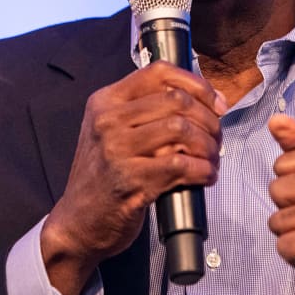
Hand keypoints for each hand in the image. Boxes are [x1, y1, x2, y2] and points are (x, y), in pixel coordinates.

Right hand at [41, 61, 225, 294]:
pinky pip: (181, 166)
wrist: (77, 221)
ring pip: (182, 130)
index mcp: (106, 101)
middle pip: (176, 101)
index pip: (159, 72)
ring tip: (212, 158)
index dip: (197, 84)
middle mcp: (108, 121)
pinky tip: (206, 175)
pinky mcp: (131, 181)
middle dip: (209, 119)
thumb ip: (145, 112)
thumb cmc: (103, 176)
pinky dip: (203, 170)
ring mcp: (118, 150)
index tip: (216, 103)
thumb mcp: (111, 131)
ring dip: (208, 146)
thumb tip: (202, 101)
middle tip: (216, 137)